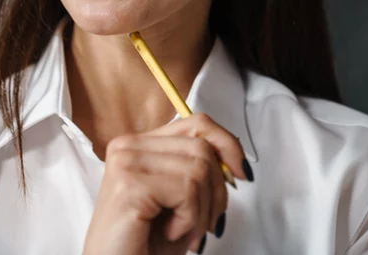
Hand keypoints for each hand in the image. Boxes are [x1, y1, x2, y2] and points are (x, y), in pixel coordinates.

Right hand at [82, 113, 247, 254]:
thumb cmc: (146, 242)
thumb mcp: (181, 199)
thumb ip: (200, 169)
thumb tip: (234, 159)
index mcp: (139, 144)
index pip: (197, 124)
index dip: (227, 144)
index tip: (241, 173)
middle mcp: (128, 147)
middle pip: (202, 147)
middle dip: (217, 191)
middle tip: (204, 223)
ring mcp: (126, 162)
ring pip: (198, 169)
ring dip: (202, 210)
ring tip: (183, 230)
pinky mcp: (129, 185)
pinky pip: (187, 190)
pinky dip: (190, 219)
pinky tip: (170, 231)